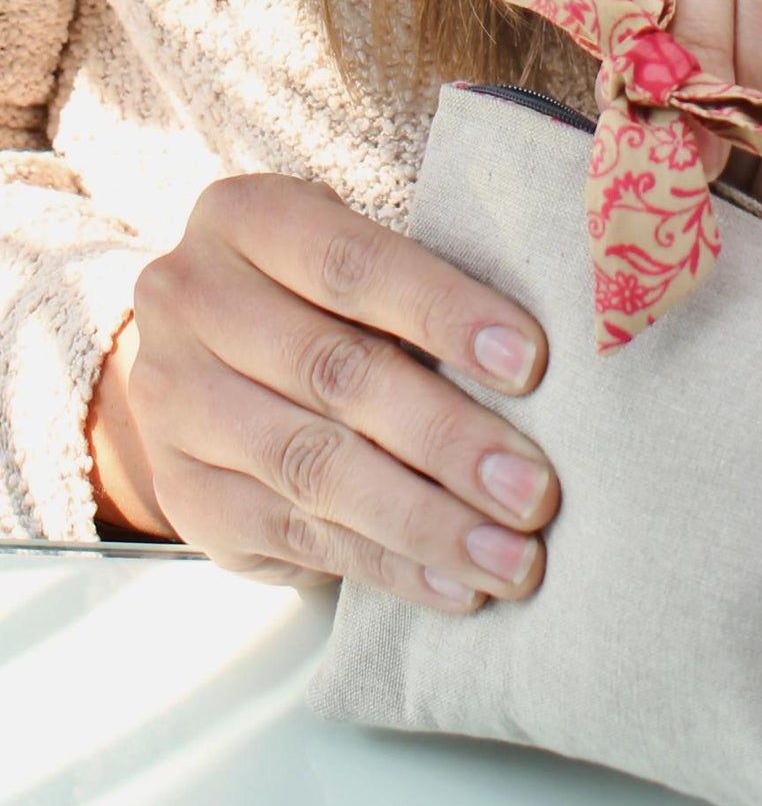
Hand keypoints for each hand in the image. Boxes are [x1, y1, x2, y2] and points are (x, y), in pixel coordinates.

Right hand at [89, 174, 558, 611]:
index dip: (444, 313)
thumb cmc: (327, 305)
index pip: (351, 264)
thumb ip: (425, 298)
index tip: (531, 364)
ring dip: (427, 522)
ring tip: (512, 558)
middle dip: (449, 439)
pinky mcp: (187, 495)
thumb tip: (542, 371)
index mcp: (244, 220)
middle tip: (535, 491)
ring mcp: (175, 402)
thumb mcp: (359, 269)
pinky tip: (456, 585)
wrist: (209, 369)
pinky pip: (299, 536)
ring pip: (314, 468)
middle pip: (336, 374)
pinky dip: (389, 566)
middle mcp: (192, 302)